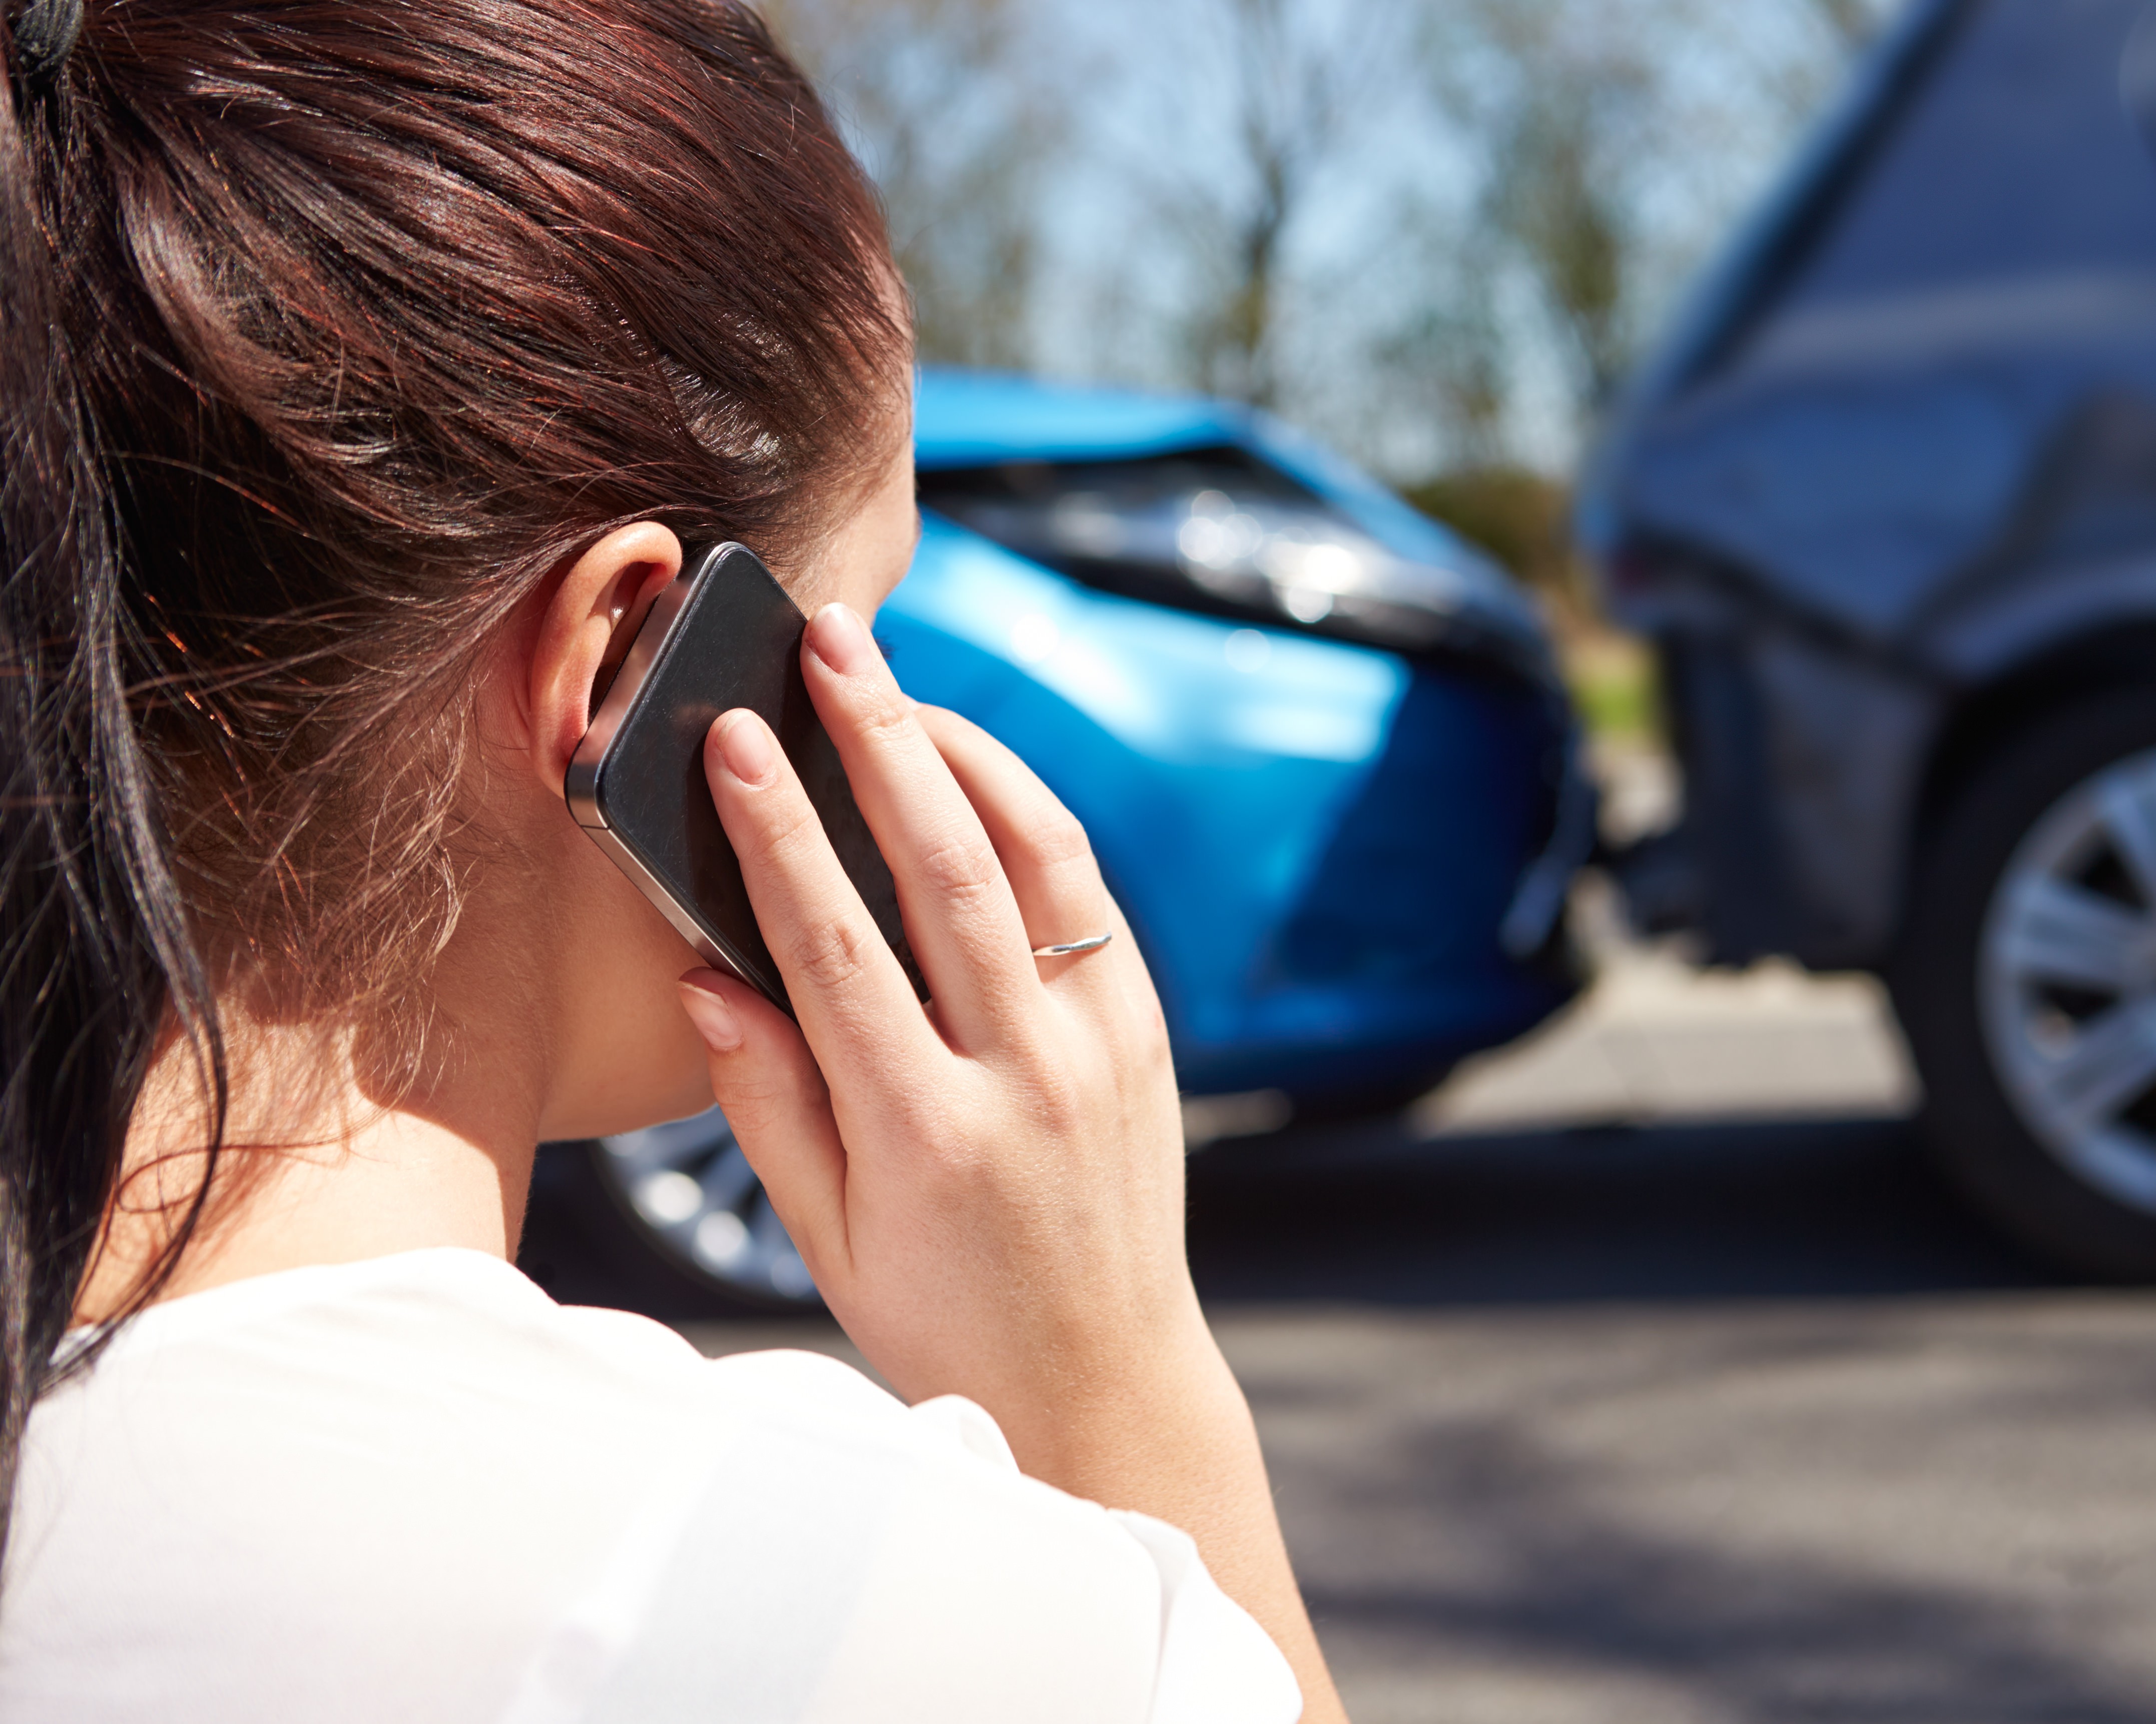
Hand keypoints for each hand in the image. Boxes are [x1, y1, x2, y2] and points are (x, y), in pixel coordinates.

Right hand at [674, 599, 1347, 1720]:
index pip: (838, 948)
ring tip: (898, 683)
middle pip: (948, 868)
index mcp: (927, 1135)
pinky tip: (975, 771)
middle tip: (830, 642)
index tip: (735, 739)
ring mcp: (1101, 1049)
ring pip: (1039, 859)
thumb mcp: (828, 1242)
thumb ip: (767, 1106)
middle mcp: (1027, 1077)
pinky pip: (1088, 897)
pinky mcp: (1146, 1036)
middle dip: (879, 739)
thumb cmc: (944, 1318)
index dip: (779, 832)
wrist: (1103, 1380)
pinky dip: (1032, 818)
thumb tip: (705, 977)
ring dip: (966, 753)